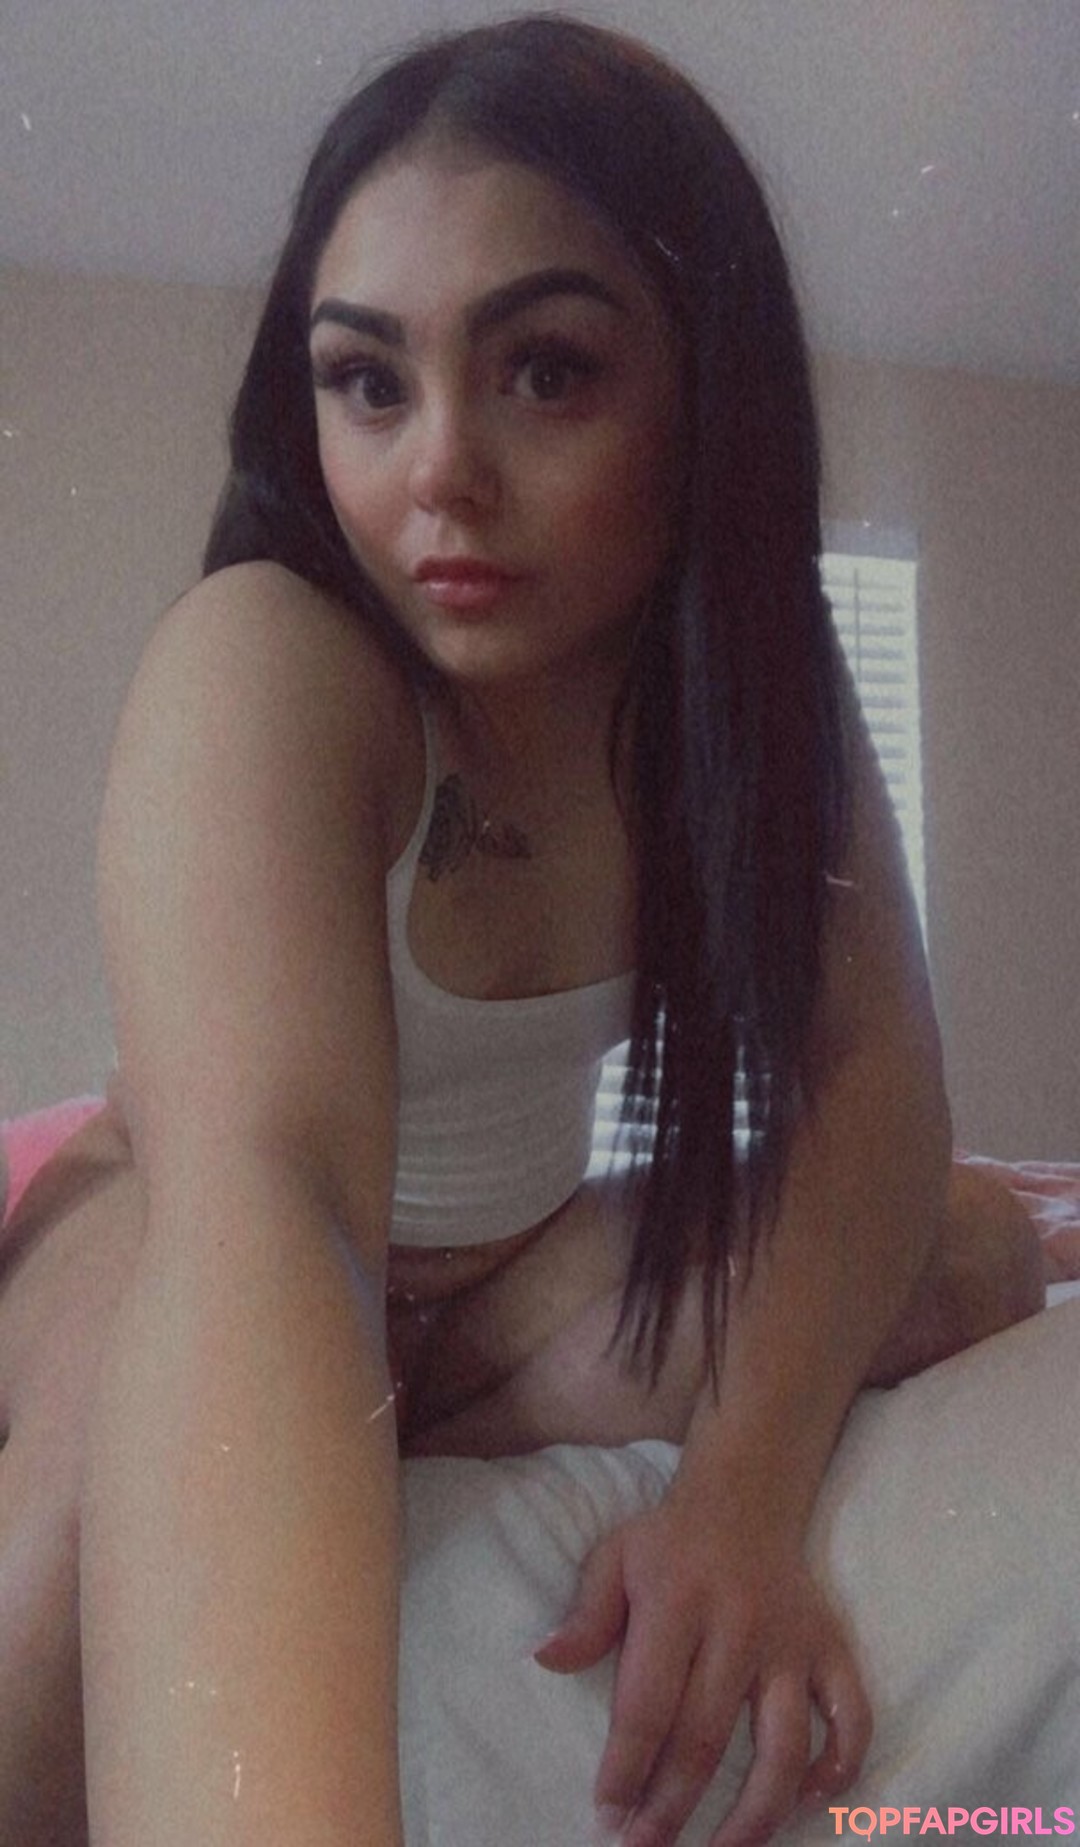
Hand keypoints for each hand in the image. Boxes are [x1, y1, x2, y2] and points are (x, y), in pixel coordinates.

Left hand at [533, 1497, 869, 1846]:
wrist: (745, 1498)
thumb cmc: (668, 1543)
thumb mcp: (614, 1559)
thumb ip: (586, 1615)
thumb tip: (546, 1660)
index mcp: (678, 1605)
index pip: (649, 1704)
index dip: (627, 1768)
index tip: (607, 1815)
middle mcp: (738, 1628)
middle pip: (707, 1739)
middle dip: (673, 1807)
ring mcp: (790, 1643)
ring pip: (785, 1746)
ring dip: (757, 1814)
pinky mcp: (829, 1648)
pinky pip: (850, 1717)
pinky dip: (839, 1766)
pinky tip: (809, 1801)